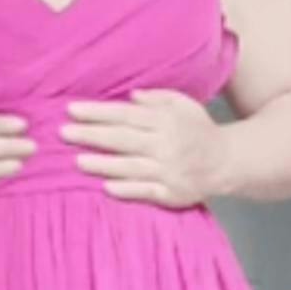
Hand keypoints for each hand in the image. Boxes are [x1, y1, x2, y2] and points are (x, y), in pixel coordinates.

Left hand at [60, 89, 229, 207]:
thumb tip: (129, 96)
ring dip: (102, 164)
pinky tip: (106, 187)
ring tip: (77, 160)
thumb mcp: (183, 104)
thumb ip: (156, 98)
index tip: (71, 110)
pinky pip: (146, 192)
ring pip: (130, 167)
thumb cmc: (199, 130)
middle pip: (123, 139)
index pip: (125, 115)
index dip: (97, 112)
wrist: (227, 162)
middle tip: (63, 133)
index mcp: (166, 121)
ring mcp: (169, 171)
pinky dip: (127, 189)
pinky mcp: (173, 194)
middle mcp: (166, 145)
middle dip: (91, 135)